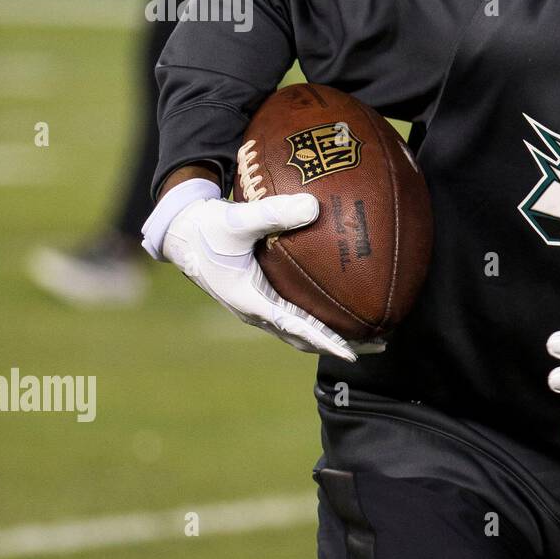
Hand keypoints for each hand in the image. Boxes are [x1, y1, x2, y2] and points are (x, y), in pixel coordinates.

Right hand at [142, 179, 379, 359]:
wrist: (182, 233)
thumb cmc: (207, 227)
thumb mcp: (237, 218)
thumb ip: (273, 213)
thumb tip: (314, 206)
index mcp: (250, 300)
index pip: (294, 327)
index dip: (324, 341)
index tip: (351, 352)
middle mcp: (257, 310)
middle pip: (305, 338)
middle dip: (341, 345)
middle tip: (378, 345)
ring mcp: (260, 306)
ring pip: (302, 330)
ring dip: (334, 335)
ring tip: (370, 333)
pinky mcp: (263, 297)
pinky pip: (297, 314)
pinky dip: (322, 318)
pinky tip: (345, 305)